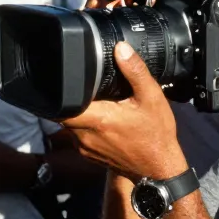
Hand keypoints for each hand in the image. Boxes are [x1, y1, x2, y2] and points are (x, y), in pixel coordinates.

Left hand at [59, 41, 186, 182]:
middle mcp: (86, 136)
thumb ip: (135, 71)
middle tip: (88, 89)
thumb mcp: (152, 97)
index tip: (67, 78)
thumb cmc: (156, 135)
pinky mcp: (89, 155)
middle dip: (73, 99)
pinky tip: (103, 120)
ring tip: (98, 104)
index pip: (63, 104)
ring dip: (79, 112)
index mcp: (99, 119)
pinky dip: (85, 126)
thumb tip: (121, 48)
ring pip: (70, 124)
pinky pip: (78, 135)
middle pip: (64, 112)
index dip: (60, 90)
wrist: (158, 169)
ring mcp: (86, 148)